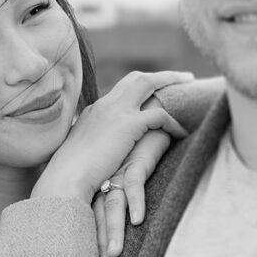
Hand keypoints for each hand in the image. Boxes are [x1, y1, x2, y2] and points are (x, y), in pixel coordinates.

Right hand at [32, 70, 191, 204]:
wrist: (65, 180)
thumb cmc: (69, 176)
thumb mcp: (81, 155)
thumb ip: (93, 148)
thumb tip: (98, 156)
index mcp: (93, 111)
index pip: (121, 90)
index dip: (141, 88)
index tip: (156, 91)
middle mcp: (105, 105)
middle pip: (137, 78)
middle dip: (161, 76)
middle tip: (182, 78)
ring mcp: (116, 112)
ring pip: (149, 84)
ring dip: (172, 84)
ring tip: (191, 87)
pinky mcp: (128, 125)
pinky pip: (159, 115)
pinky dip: (173, 122)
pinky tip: (181, 132)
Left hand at [92, 129, 171, 256]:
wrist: (148, 121)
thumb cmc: (140, 150)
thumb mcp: (128, 179)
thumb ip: (123, 199)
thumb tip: (126, 230)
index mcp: (100, 189)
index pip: (92, 225)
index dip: (92, 249)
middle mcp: (105, 183)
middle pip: (98, 222)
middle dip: (98, 249)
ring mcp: (118, 173)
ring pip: (113, 208)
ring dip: (114, 232)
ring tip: (115, 256)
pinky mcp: (135, 162)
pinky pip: (135, 186)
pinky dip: (137, 204)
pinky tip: (139, 221)